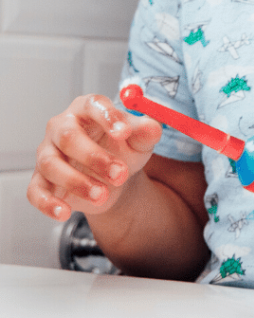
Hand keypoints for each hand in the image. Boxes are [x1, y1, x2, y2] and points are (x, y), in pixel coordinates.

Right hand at [28, 94, 162, 221]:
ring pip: (52, 165)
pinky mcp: (40, 180)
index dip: (107, 117)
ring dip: (77, 182)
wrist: (113, 177)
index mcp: (87, 109)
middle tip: (120, 174)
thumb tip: (152, 127)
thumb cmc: (123, 149)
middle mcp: (62, 127)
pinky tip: (66, 212)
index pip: (92, 105)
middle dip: (94, 157)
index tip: (124, 132)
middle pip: (68, 136)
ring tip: (103, 195)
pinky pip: (35, 191)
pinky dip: (48, 204)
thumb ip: (147, 132)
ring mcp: (47, 153)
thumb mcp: (140, 140)